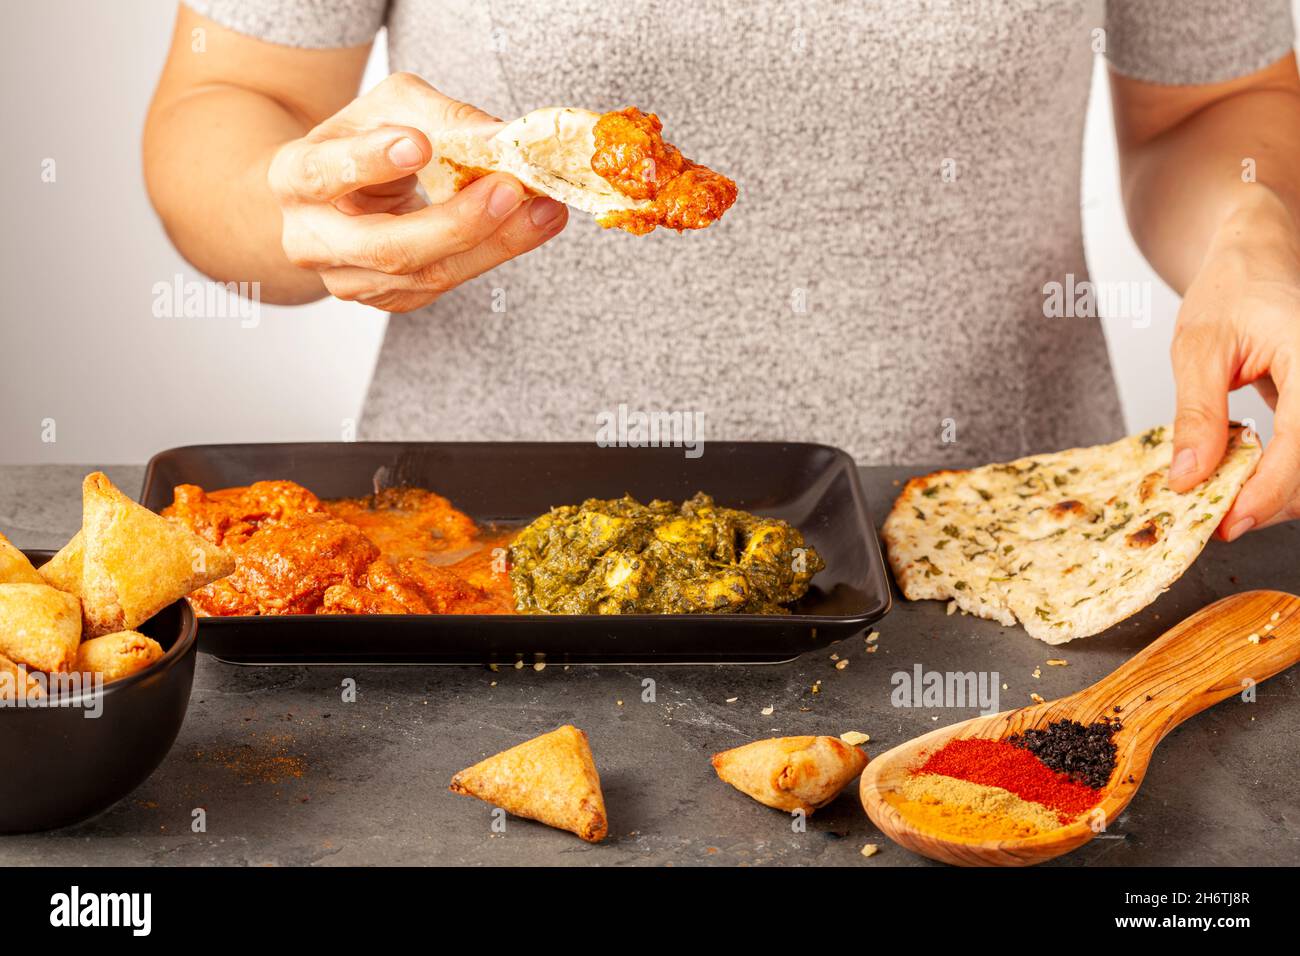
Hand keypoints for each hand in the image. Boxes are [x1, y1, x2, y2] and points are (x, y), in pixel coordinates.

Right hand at [267, 72, 566, 312]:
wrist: (336, 192)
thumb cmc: (363, 140)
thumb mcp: (392, 107)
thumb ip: (442, 116)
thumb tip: (503, 139)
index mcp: (294, 179)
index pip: (324, 173)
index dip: (370, 161)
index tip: (419, 142)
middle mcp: (313, 240)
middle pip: (387, 247)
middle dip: (456, 222)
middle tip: (511, 189)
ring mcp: (350, 280)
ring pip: (426, 275)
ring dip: (494, 244)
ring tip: (545, 210)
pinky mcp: (389, 298)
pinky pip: (446, 282)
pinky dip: (494, 253)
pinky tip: (531, 227)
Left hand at [1167, 187, 1299, 538]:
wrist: (1256, 262)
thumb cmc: (1231, 292)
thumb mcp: (1197, 349)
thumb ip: (1197, 414)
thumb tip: (1189, 477)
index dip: (1267, 489)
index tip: (1228, 521)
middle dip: (1268, 501)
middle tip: (1214, 520)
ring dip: (1274, 495)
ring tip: (1222, 498)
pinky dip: (1278, 477)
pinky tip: (1240, 478)